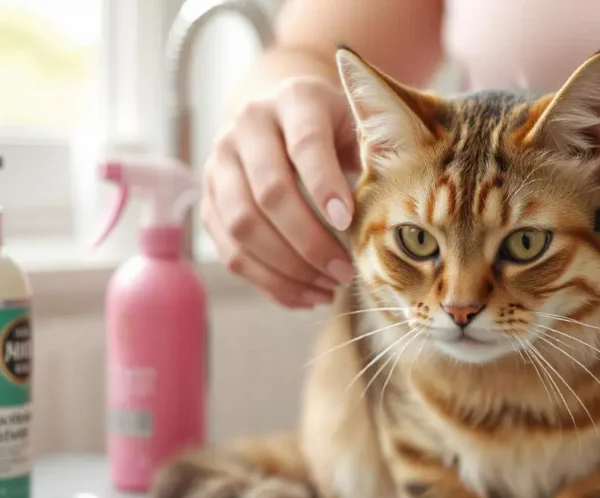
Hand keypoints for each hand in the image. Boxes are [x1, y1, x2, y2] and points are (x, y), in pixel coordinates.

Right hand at [201, 76, 359, 308]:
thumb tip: (391, 215)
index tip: (348, 222)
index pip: (305, 144)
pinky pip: (230, 250)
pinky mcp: (208, 200)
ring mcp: (220, 162)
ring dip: (288, 268)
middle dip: (309, 241)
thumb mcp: (360, 127)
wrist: (285, 115)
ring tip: (328, 288)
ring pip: (242, 226)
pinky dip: (269, 282)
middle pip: (268, 193)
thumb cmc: (338, 130)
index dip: (325, 186)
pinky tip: (305, 296)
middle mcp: (248, 126)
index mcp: (295, 99)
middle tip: (344, 271)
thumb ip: (374, 158)